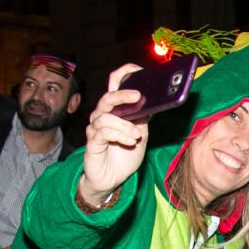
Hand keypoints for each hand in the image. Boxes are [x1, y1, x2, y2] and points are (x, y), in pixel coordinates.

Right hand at [79, 64, 149, 206]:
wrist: (112, 179)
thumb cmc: (125, 155)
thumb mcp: (141, 134)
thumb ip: (144, 118)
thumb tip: (156, 101)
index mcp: (116, 110)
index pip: (114, 85)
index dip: (123, 74)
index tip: (136, 70)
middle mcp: (103, 115)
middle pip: (108, 98)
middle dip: (123, 95)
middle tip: (137, 96)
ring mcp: (96, 128)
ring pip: (106, 116)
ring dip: (124, 125)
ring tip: (136, 136)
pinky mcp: (92, 142)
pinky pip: (102, 132)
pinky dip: (118, 135)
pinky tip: (129, 140)